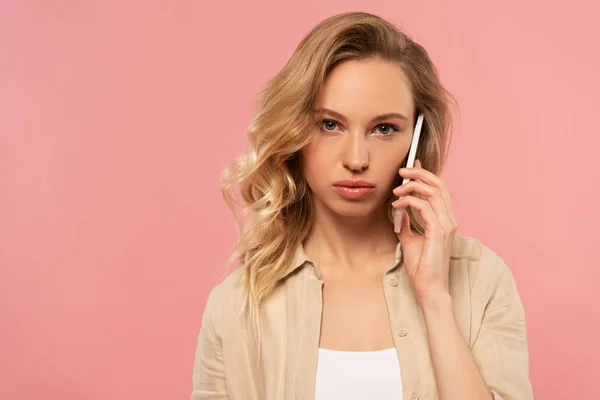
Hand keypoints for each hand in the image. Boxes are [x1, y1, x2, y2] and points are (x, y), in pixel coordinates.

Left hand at [391, 159, 456, 304]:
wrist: (430, 288)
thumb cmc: (422, 268)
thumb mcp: (409, 241)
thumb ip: (406, 225)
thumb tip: (398, 212)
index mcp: (446, 220)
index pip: (439, 189)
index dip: (426, 175)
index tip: (410, 167)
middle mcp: (449, 220)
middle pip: (438, 185)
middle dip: (419, 174)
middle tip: (401, 171)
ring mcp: (446, 225)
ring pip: (433, 192)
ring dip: (412, 185)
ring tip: (397, 188)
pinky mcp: (439, 232)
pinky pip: (424, 207)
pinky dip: (409, 201)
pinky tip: (396, 205)